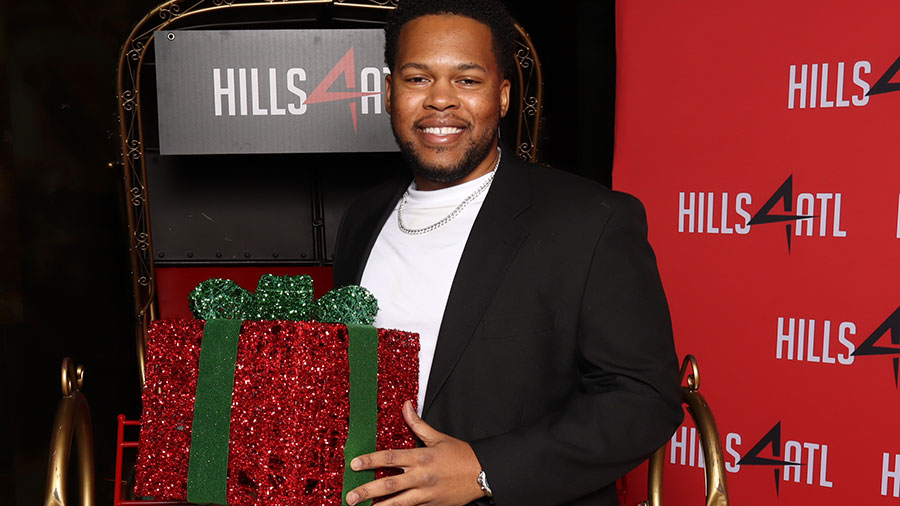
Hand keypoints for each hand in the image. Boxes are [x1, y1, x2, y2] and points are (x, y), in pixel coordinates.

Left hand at [345, 400, 484, 505]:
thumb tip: (405, 405)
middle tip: (350, 496)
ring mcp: (426, 494)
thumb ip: (417, 424)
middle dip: (367, 491)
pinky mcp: (431, 505)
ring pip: (398, 503)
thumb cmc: (459, 454)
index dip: (371, 460)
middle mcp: (421, 476)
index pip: (390, 457)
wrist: (482, 473)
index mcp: (421, 457)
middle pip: (389, 485)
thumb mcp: (438, 437)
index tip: (354, 463)